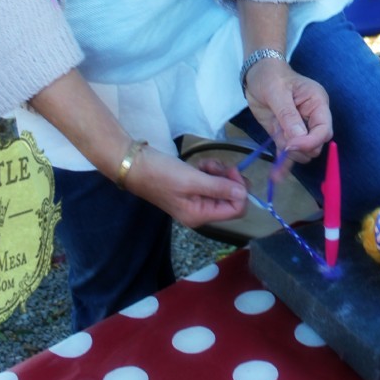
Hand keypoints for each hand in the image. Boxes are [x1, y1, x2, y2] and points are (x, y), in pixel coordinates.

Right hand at [126, 148, 247, 227]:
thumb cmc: (162, 174)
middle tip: (215, 166)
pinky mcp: (192, 187)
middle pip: (231, 198)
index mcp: (200, 215)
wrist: (136, 165)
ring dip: (217, 171)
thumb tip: (244, 193)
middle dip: (228, 179)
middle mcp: (200, 211)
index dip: (240, 190)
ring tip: (202, 164)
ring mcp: (196, 199)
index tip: (232, 172)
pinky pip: (210, 180)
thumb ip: (219, 188)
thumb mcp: (192, 180)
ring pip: (222, 186)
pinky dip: (209, 170)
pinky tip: (198, 164)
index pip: (236, 210)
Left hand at [243, 54, 332, 163]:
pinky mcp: (286, 134)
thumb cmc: (270, 75)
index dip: (310, 141)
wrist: (257, 73)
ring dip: (290, 154)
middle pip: (316, 145)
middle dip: (300, 148)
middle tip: (281, 140)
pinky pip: (289, 153)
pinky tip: (276, 175)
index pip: (324, 130)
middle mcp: (312, 117)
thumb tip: (298, 139)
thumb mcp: (277, 92)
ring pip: (303, 152)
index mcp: (317, 103)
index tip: (291, 145)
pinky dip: (283, 163)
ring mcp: (300, 128)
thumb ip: (288, 115)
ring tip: (275, 142)